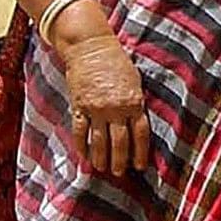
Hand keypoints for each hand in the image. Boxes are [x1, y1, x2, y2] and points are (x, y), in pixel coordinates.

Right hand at [55, 22, 151, 176]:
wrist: (90, 47)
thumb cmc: (116, 62)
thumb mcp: (134, 81)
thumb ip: (137, 103)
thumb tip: (138, 125)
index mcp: (134, 102)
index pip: (140, 134)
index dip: (140, 153)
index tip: (140, 166)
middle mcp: (116, 108)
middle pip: (120, 142)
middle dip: (120, 161)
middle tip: (119, 173)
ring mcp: (96, 108)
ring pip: (99, 141)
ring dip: (101, 158)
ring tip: (102, 169)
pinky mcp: (79, 106)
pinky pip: (80, 131)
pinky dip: (82, 146)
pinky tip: (84, 157)